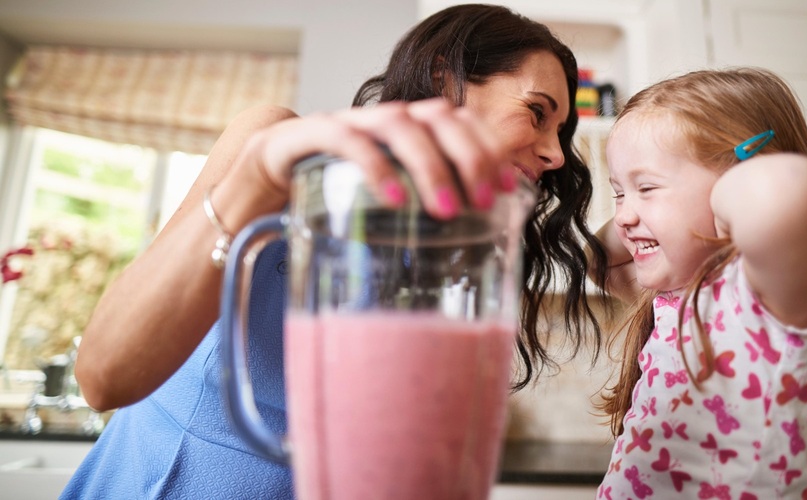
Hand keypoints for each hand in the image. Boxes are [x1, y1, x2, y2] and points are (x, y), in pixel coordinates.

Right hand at [245, 99, 518, 218]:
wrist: (262, 182)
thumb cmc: (334, 197)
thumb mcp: (385, 206)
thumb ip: (420, 211)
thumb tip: (474, 246)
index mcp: (409, 132)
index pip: (461, 122)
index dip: (490, 149)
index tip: (508, 188)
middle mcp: (384, 121)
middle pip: (440, 116)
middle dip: (470, 157)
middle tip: (484, 202)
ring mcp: (349, 123)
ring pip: (400, 123)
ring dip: (430, 165)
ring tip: (446, 210)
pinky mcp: (310, 134)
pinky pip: (346, 139)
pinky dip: (375, 166)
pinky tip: (394, 200)